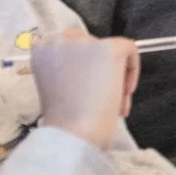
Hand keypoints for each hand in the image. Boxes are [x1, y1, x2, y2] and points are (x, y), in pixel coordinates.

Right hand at [30, 31, 138, 149]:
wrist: (73, 134)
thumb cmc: (65, 121)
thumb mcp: (57, 85)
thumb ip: (68, 68)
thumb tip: (91, 64)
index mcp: (42, 50)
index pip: (70, 47)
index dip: (83, 66)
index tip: (88, 86)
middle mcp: (60, 40)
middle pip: (91, 46)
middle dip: (101, 71)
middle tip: (105, 97)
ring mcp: (84, 43)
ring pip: (110, 49)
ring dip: (116, 74)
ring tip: (114, 103)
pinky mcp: (108, 48)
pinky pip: (130, 49)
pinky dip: (133, 69)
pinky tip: (125, 92)